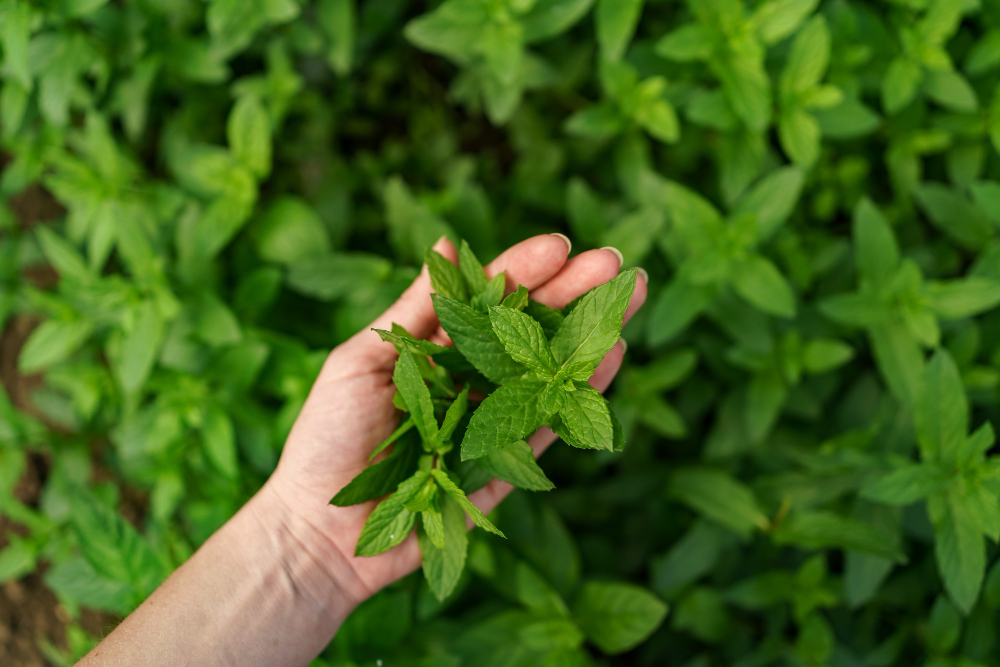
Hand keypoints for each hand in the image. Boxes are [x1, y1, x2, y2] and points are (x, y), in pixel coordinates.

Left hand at [265, 234, 647, 607]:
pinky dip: (581, 391)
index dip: (524, 270)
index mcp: (434, 346)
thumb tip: (447, 242)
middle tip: (614, 263)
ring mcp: (491, 419)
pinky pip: (549, 422)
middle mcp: (469, 377)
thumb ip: (413, 312)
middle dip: (573, 293)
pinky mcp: (506, 463)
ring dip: (591, 333)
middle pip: (529, 327)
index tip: (561, 246)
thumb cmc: (328, 437)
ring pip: (548, 368)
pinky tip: (610, 355)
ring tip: (630, 296)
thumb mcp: (362, 362)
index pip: (487, 298)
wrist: (322, 528)